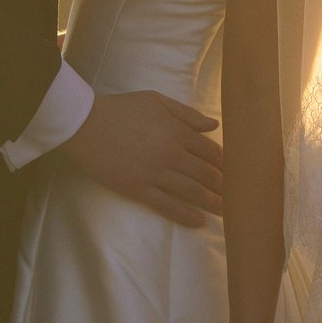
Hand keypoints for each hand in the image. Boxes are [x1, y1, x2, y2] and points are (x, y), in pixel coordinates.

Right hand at [57, 90, 222, 226]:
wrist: (84, 123)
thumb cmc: (120, 108)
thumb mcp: (156, 100)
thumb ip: (187, 113)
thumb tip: (214, 126)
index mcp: (176, 131)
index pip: (210, 151)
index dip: (225, 164)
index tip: (234, 173)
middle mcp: (170, 153)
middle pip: (206, 173)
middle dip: (224, 186)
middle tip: (237, 198)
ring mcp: (154, 173)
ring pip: (191, 191)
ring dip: (212, 203)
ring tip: (226, 213)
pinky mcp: (138, 189)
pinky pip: (167, 206)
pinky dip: (185, 215)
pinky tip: (199, 222)